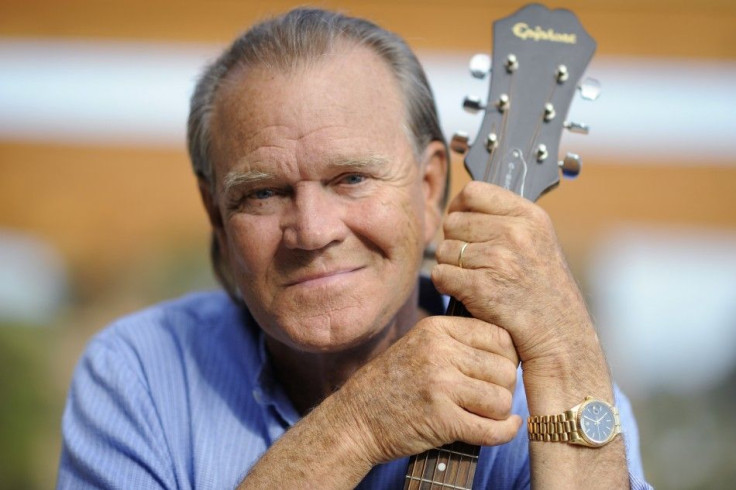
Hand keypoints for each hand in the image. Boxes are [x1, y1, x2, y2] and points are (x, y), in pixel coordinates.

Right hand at [329, 314, 521, 464]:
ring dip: (499, 412)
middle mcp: (439, 352)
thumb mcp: (420, 345)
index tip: (497, 372)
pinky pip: (492, 429)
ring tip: (483, 412)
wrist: (356, 419)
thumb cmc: (393, 383)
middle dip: (504, 387)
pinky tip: (503, 428)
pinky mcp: (441, 419)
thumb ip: (458, 341)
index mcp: (436, 328)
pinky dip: (503, 433)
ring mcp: (440, 385)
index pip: (500, 336)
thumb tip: (510, 348)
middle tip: (489, 396)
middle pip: (505, 369)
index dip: (507, 358)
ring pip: (502, 399)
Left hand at [431, 182, 597, 375]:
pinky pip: (441, 274)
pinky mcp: (482, 287)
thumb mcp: (537, 243)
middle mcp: (515, 233)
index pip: (474, 192)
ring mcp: (499, 260)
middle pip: (453, 222)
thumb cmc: (544, 291)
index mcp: (529, 216)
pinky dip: (446, 285)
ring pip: (444, 250)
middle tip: (471, 261)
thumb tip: (461, 205)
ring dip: (450, 265)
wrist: (560, 336)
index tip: (462, 222)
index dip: (459, 207)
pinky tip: (465, 293)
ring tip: (473, 279)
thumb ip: (505, 221)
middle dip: (454, 241)